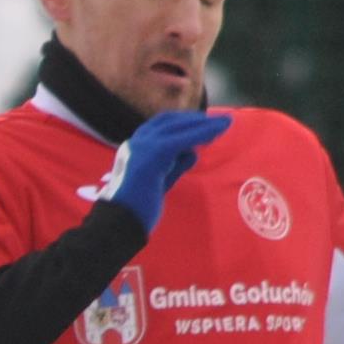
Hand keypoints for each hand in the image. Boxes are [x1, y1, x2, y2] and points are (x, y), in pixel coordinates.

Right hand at [105, 107, 233, 229]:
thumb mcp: (159, 181)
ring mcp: (143, 146)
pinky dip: (202, 133)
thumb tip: (193, 153)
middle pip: (170, 121)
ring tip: (224, 124)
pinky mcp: (154, 154)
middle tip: (220, 121)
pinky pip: (183, 139)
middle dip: (196, 119)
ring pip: (178, 127)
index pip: (160, 126)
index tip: (204, 123)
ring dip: (204, 124)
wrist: (119, 223)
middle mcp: (137, 142)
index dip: (184, 122)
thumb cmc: (137, 208)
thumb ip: (173, 166)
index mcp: (135, 147)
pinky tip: (218, 130)